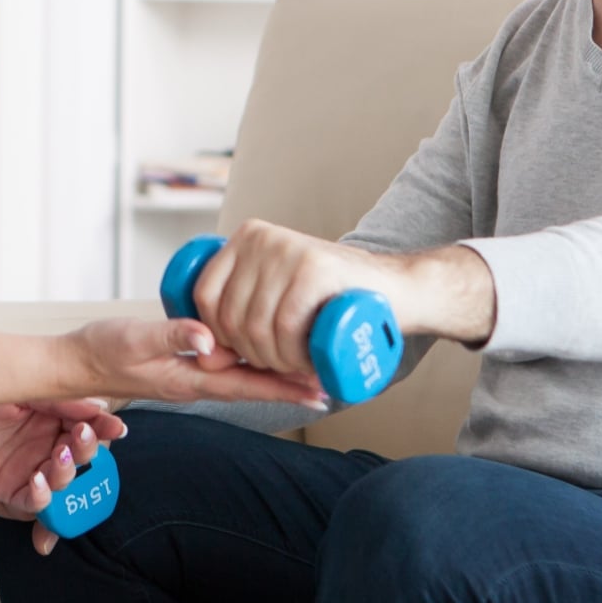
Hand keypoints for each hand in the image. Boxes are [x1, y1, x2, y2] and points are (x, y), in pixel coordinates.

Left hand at [0, 401, 126, 557]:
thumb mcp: (22, 390)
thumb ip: (60, 401)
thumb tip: (99, 407)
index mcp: (54, 419)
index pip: (88, 428)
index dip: (102, 430)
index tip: (114, 428)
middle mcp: (45, 447)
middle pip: (80, 460)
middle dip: (85, 453)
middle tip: (78, 440)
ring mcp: (28, 470)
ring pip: (61, 484)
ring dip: (64, 476)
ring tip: (55, 460)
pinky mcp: (7, 492)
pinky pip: (32, 504)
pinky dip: (40, 498)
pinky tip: (38, 483)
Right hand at [70, 315, 327, 409]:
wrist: (74, 363)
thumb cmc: (101, 349)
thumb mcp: (134, 338)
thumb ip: (171, 335)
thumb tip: (210, 338)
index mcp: (189, 378)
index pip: (247, 386)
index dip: (284, 389)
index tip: (318, 391)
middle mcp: (194, 383)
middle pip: (252, 387)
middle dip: (290, 388)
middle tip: (328, 385)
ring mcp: (188, 377)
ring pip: (241, 380)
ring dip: (274, 379)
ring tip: (306, 374)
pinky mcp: (181, 367)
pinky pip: (225, 371)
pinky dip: (249, 367)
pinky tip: (260, 358)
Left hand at [190, 218, 407, 380]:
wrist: (398, 288)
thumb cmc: (335, 300)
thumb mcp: (280, 297)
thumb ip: (241, 317)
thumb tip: (203, 359)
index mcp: (247, 236)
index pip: (205, 294)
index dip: (218, 335)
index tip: (246, 354)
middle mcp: (262, 237)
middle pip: (230, 315)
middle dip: (252, 355)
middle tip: (283, 365)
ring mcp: (288, 250)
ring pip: (256, 326)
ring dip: (275, 361)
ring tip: (298, 366)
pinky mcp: (314, 270)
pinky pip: (284, 327)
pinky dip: (293, 356)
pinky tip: (307, 363)